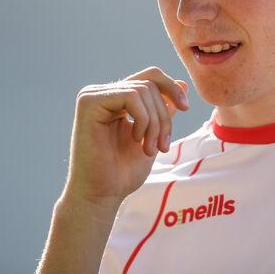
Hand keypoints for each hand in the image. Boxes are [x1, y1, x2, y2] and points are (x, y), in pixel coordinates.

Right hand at [63, 66, 189, 206]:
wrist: (101, 196)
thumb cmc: (122, 172)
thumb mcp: (152, 136)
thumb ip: (163, 111)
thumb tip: (183, 83)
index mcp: (115, 99)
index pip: (150, 77)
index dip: (171, 88)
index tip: (185, 108)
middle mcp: (102, 93)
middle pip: (150, 84)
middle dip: (164, 116)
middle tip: (162, 146)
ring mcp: (93, 96)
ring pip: (143, 90)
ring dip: (155, 123)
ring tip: (150, 149)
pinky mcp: (89, 102)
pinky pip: (131, 96)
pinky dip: (143, 119)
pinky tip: (136, 140)